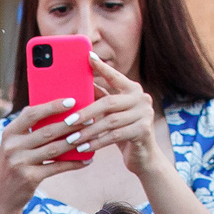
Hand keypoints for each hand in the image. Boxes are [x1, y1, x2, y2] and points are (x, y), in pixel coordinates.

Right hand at [0, 97, 82, 213]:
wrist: (2, 196)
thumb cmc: (14, 165)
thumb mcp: (14, 145)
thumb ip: (29, 130)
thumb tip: (60, 112)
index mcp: (9, 133)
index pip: (32, 114)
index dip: (52, 106)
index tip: (72, 101)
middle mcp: (12, 146)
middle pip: (47, 131)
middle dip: (70, 124)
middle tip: (89, 118)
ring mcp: (20, 163)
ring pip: (54, 149)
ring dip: (75, 142)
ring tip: (90, 136)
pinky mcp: (29, 178)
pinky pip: (57, 168)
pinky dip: (74, 164)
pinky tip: (87, 160)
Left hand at [72, 57, 163, 177]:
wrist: (144, 157)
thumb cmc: (123, 132)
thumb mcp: (111, 114)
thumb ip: (100, 99)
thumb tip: (78, 86)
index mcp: (133, 89)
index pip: (115, 76)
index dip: (102, 67)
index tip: (88, 56)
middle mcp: (142, 98)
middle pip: (108, 102)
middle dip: (85, 113)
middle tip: (67, 122)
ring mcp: (145, 113)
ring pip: (110, 121)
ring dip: (88, 131)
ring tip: (72, 139)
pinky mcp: (144, 130)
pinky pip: (115, 136)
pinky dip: (97, 143)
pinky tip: (84, 148)